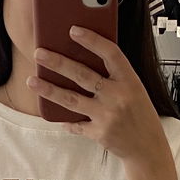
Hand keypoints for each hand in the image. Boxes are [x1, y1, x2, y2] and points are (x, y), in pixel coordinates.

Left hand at [28, 27, 170, 167]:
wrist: (148, 148)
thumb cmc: (141, 115)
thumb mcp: (136, 90)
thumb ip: (115, 76)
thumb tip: (84, 59)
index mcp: (130, 81)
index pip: (110, 54)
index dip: (91, 40)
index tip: (74, 30)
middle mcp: (118, 97)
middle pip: (82, 75)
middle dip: (57, 62)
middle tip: (39, 53)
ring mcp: (107, 116)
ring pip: (71, 99)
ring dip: (49, 89)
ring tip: (32, 80)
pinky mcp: (99, 133)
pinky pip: (75, 124)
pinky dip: (65, 120)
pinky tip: (53, 114)